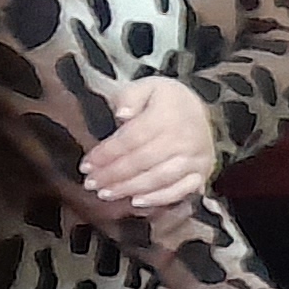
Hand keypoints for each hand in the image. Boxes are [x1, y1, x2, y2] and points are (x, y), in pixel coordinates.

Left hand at [83, 79, 213, 212]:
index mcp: (167, 116)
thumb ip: (130, 97)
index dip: (106, 154)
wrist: (200, 110)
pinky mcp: (202, 172)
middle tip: (91, 184)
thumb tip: (121, 114)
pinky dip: (159, 198)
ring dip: (129, 188)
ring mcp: (195, 158)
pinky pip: (181, 190)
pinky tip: (137, 202)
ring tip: (106, 194)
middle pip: (142, 161)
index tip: (86, 165)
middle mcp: (184, 139)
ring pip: (158, 178)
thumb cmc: (167, 99)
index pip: (131, 139)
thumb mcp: (147, 86)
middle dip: (113, 175)